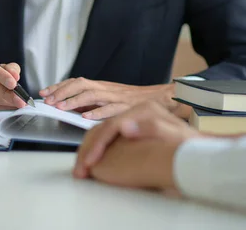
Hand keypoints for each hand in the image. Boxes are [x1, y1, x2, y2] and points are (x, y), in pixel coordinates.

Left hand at [39, 77, 188, 119]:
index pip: (75, 82)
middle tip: (49, 100)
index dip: (58, 86)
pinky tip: (86, 117)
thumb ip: (91, 101)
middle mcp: (106, 89)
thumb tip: (69, 106)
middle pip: (80, 84)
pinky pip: (111, 109)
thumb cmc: (133, 100)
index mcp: (101, 86)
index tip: (44, 92)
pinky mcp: (127, 107)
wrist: (162, 98)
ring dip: (74, 101)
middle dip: (62, 91)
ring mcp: (116, 97)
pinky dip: (98, 112)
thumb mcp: (109, 97)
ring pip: (92, 95)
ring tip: (61, 107)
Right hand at [73, 101, 201, 185]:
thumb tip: (124, 128)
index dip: (98, 145)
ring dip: (88, 151)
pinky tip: (92, 162)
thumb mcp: (175, 135)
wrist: (200, 148)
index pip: (112, 126)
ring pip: (100, 132)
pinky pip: (106, 137)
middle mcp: (134, 112)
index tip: (90, 162)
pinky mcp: (129, 129)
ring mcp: (130, 120)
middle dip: (88, 150)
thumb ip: (150, 129)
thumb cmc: (189, 145)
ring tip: (81, 168)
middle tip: (79, 169)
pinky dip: (95, 149)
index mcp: (143, 110)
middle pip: (102, 128)